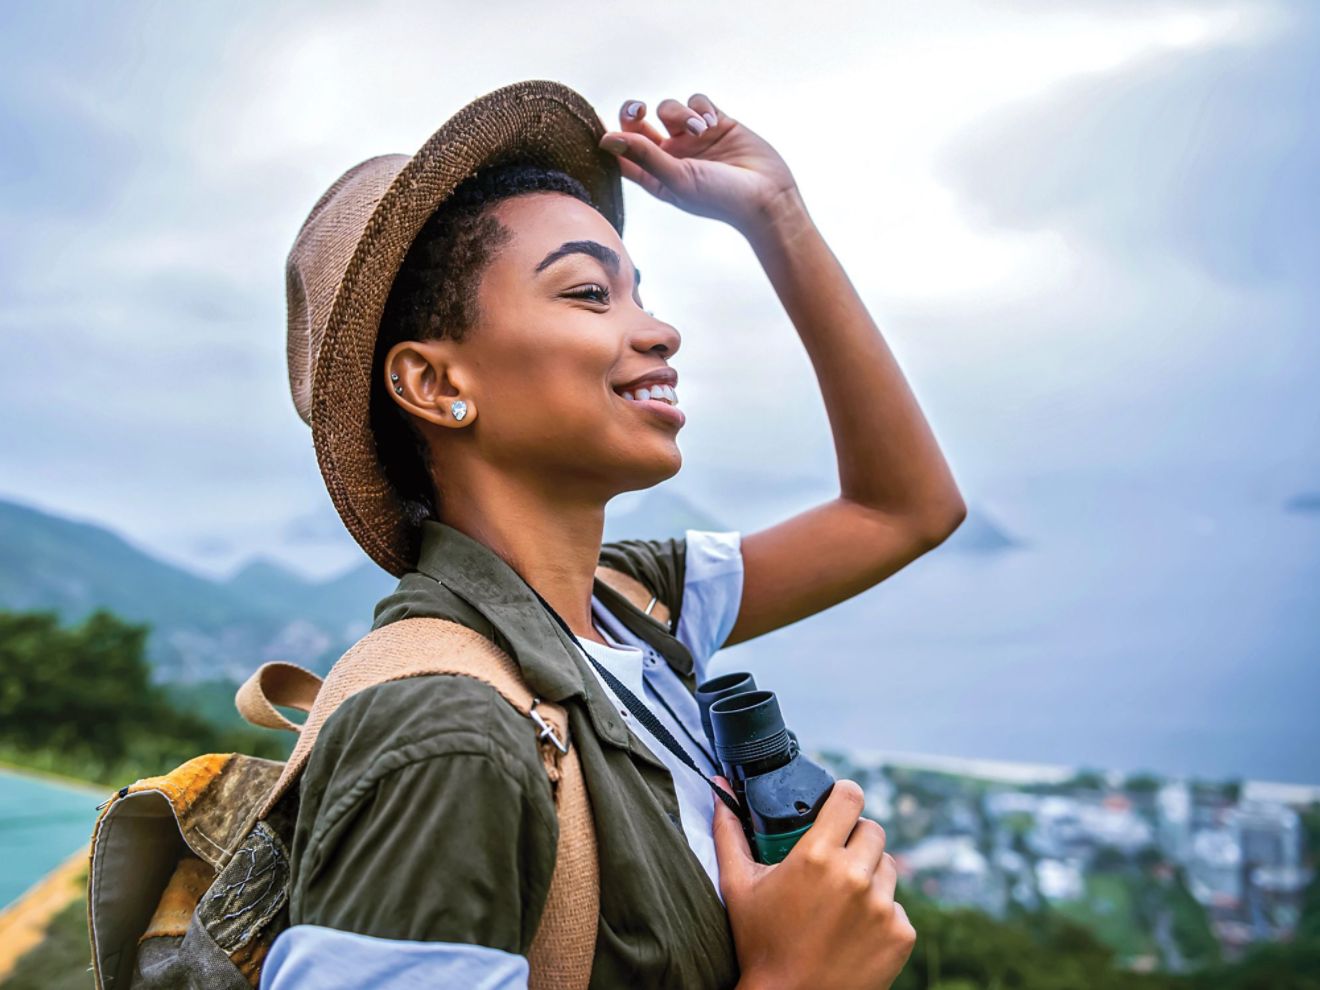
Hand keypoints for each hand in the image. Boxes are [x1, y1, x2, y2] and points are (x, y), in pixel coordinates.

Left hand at [599, 93, 801, 235]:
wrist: (767, 196)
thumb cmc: (719, 198)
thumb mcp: (677, 178)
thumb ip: (643, 155)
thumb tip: (606, 139)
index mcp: (655, 175)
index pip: (623, 152)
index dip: (612, 136)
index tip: (609, 129)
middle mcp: (671, 155)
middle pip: (639, 123)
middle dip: (634, 112)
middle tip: (639, 110)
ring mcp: (694, 139)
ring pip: (670, 109)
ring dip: (682, 114)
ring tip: (702, 131)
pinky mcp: (717, 123)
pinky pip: (697, 101)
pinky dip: (701, 107)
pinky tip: (713, 125)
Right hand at [714, 777, 915, 989]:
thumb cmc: (759, 944)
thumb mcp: (738, 886)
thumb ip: (729, 833)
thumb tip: (720, 792)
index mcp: (817, 856)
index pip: (851, 797)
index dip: (844, 797)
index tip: (837, 807)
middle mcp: (854, 876)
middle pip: (873, 830)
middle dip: (854, 838)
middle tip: (834, 860)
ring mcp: (882, 907)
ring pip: (887, 867)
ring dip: (870, 874)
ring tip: (842, 898)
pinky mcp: (900, 935)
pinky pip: (897, 907)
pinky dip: (880, 914)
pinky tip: (853, 930)